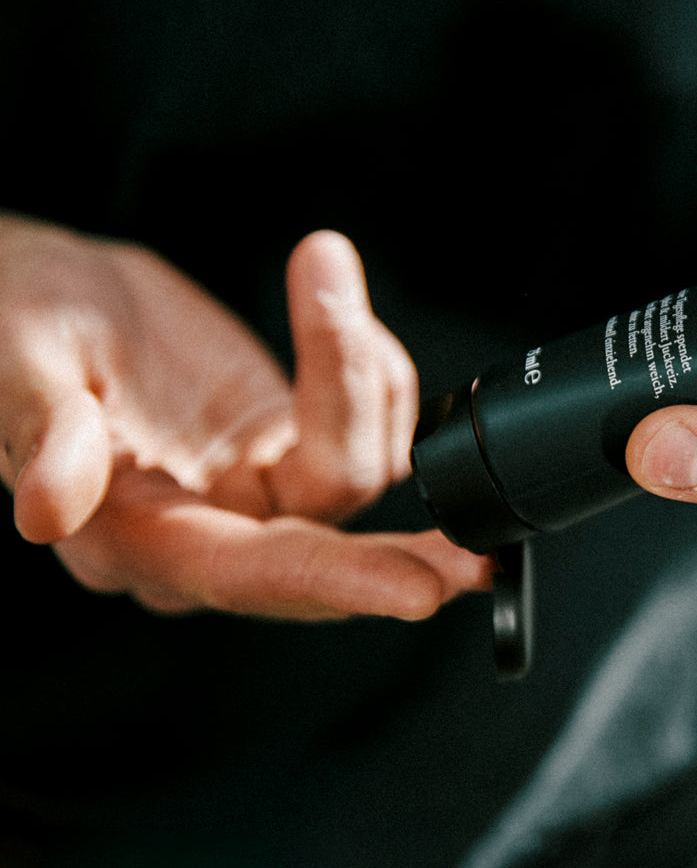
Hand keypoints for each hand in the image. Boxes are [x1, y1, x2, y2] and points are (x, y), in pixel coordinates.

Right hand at [0, 217, 490, 617]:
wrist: (55, 295)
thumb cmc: (19, 324)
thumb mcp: (19, 362)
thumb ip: (43, 435)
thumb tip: (47, 511)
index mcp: (139, 534)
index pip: (249, 575)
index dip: (337, 581)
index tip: (422, 590)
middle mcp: (211, 530)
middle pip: (327, 557)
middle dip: (407, 555)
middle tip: (481, 554)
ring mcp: (258, 491)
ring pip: (359, 474)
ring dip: (369, 379)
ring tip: (324, 277)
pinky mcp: (290, 447)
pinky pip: (367, 429)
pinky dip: (374, 373)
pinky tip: (343, 318)